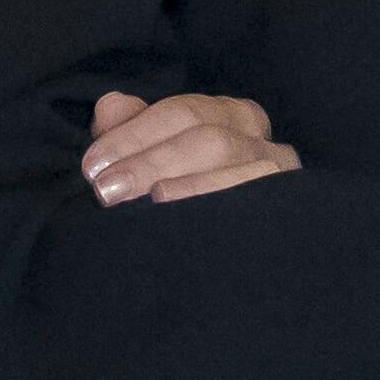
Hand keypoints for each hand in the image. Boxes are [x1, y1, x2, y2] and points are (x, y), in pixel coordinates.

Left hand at [84, 83, 300, 204]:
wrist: (232, 273)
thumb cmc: (187, 200)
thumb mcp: (156, 159)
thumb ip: (131, 130)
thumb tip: (111, 106)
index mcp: (232, 117)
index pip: (181, 113)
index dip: (132, 135)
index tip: (93, 165)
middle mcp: (260, 140)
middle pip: (203, 136)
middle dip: (148, 160)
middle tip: (103, 189)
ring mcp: (278, 173)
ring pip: (225, 162)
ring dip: (176, 183)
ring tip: (136, 200)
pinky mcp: (286, 207)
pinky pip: (246, 199)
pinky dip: (207, 199)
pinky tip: (175, 212)